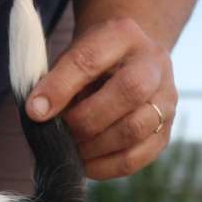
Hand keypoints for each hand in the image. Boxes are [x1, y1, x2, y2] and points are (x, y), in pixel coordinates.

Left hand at [26, 17, 175, 180]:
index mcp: (122, 35)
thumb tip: (36, 114)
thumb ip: (51, 82)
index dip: (60, 87)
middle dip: (85, 119)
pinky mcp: (165, 131)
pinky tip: (85, 163)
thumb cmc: (86, 65)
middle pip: (130, 90)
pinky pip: (138, 156)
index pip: (91, 59)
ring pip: (137, 127)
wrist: (125, 65)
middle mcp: (154, 63)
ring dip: (95, 146)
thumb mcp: (67, 59)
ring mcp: (166, 99)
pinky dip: (105, 166)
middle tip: (60, 133)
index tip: (34, 111)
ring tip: (71, 149)